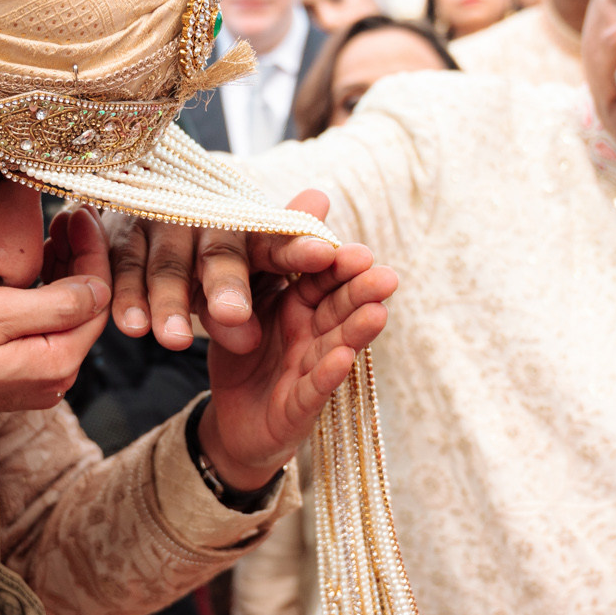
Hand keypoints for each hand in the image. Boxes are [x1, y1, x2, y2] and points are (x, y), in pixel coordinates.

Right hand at [0, 208, 112, 455]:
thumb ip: (54, 304)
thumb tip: (100, 288)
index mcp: (54, 364)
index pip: (96, 301)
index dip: (94, 252)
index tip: (83, 212)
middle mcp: (53, 380)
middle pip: (85, 310)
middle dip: (82, 259)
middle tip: (71, 215)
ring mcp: (34, 381)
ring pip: (64, 318)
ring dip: (65, 273)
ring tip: (55, 231)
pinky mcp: (14, 377)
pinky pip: (44, 330)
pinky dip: (45, 295)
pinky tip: (36, 268)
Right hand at [106, 190, 339, 354]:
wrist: (149, 226)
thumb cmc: (215, 259)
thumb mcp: (251, 268)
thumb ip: (280, 268)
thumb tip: (307, 265)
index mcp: (248, 228)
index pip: (278, 237)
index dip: (298, 246)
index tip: (323, 255)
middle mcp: (206, 220)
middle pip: (218, 252)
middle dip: (226, 283)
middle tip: (234, 314)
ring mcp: (161, 227)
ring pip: (166, 266)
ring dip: (169, 302)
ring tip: (176, 340)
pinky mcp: (121, 242)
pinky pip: (122, 271)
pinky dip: (126, 298)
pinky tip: (133, 326)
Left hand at [198, 244, 396, 488]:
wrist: (229, 419)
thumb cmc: (243, 352)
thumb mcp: (245, 295)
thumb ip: (271, 251)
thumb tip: (312, 195)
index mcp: (297, 304)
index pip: (320, 278)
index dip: (337, 266)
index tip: (358, 253)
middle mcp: (309, 334)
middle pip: (338, 308)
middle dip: (361, 293)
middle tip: (386, 277)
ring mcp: (306, 370)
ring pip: (335, 344)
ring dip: (356, 330)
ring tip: (377, 313)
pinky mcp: (296, 407)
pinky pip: (312, 388)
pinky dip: (328, 374)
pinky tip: (343, 357)